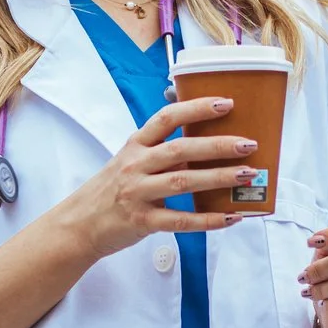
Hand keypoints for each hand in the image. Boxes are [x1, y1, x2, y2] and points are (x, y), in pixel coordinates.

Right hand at [56, 96, 258, 258]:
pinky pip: (180, 221)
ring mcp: (138, 193)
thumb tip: (205, 146)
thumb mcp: (129, 162)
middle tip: (248, 144)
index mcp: (135, 145)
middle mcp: (136, 166)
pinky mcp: (142, 221)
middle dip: (218, 145)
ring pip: (184, 182)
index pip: (166, 118)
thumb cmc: (111, 190)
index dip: (196, 108)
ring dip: (219, 177)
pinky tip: (230, 217)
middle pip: (181, 150)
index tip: (226, 104)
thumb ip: (161, 152)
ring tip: (247, 175)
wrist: (79, 224)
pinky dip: (208, 220)